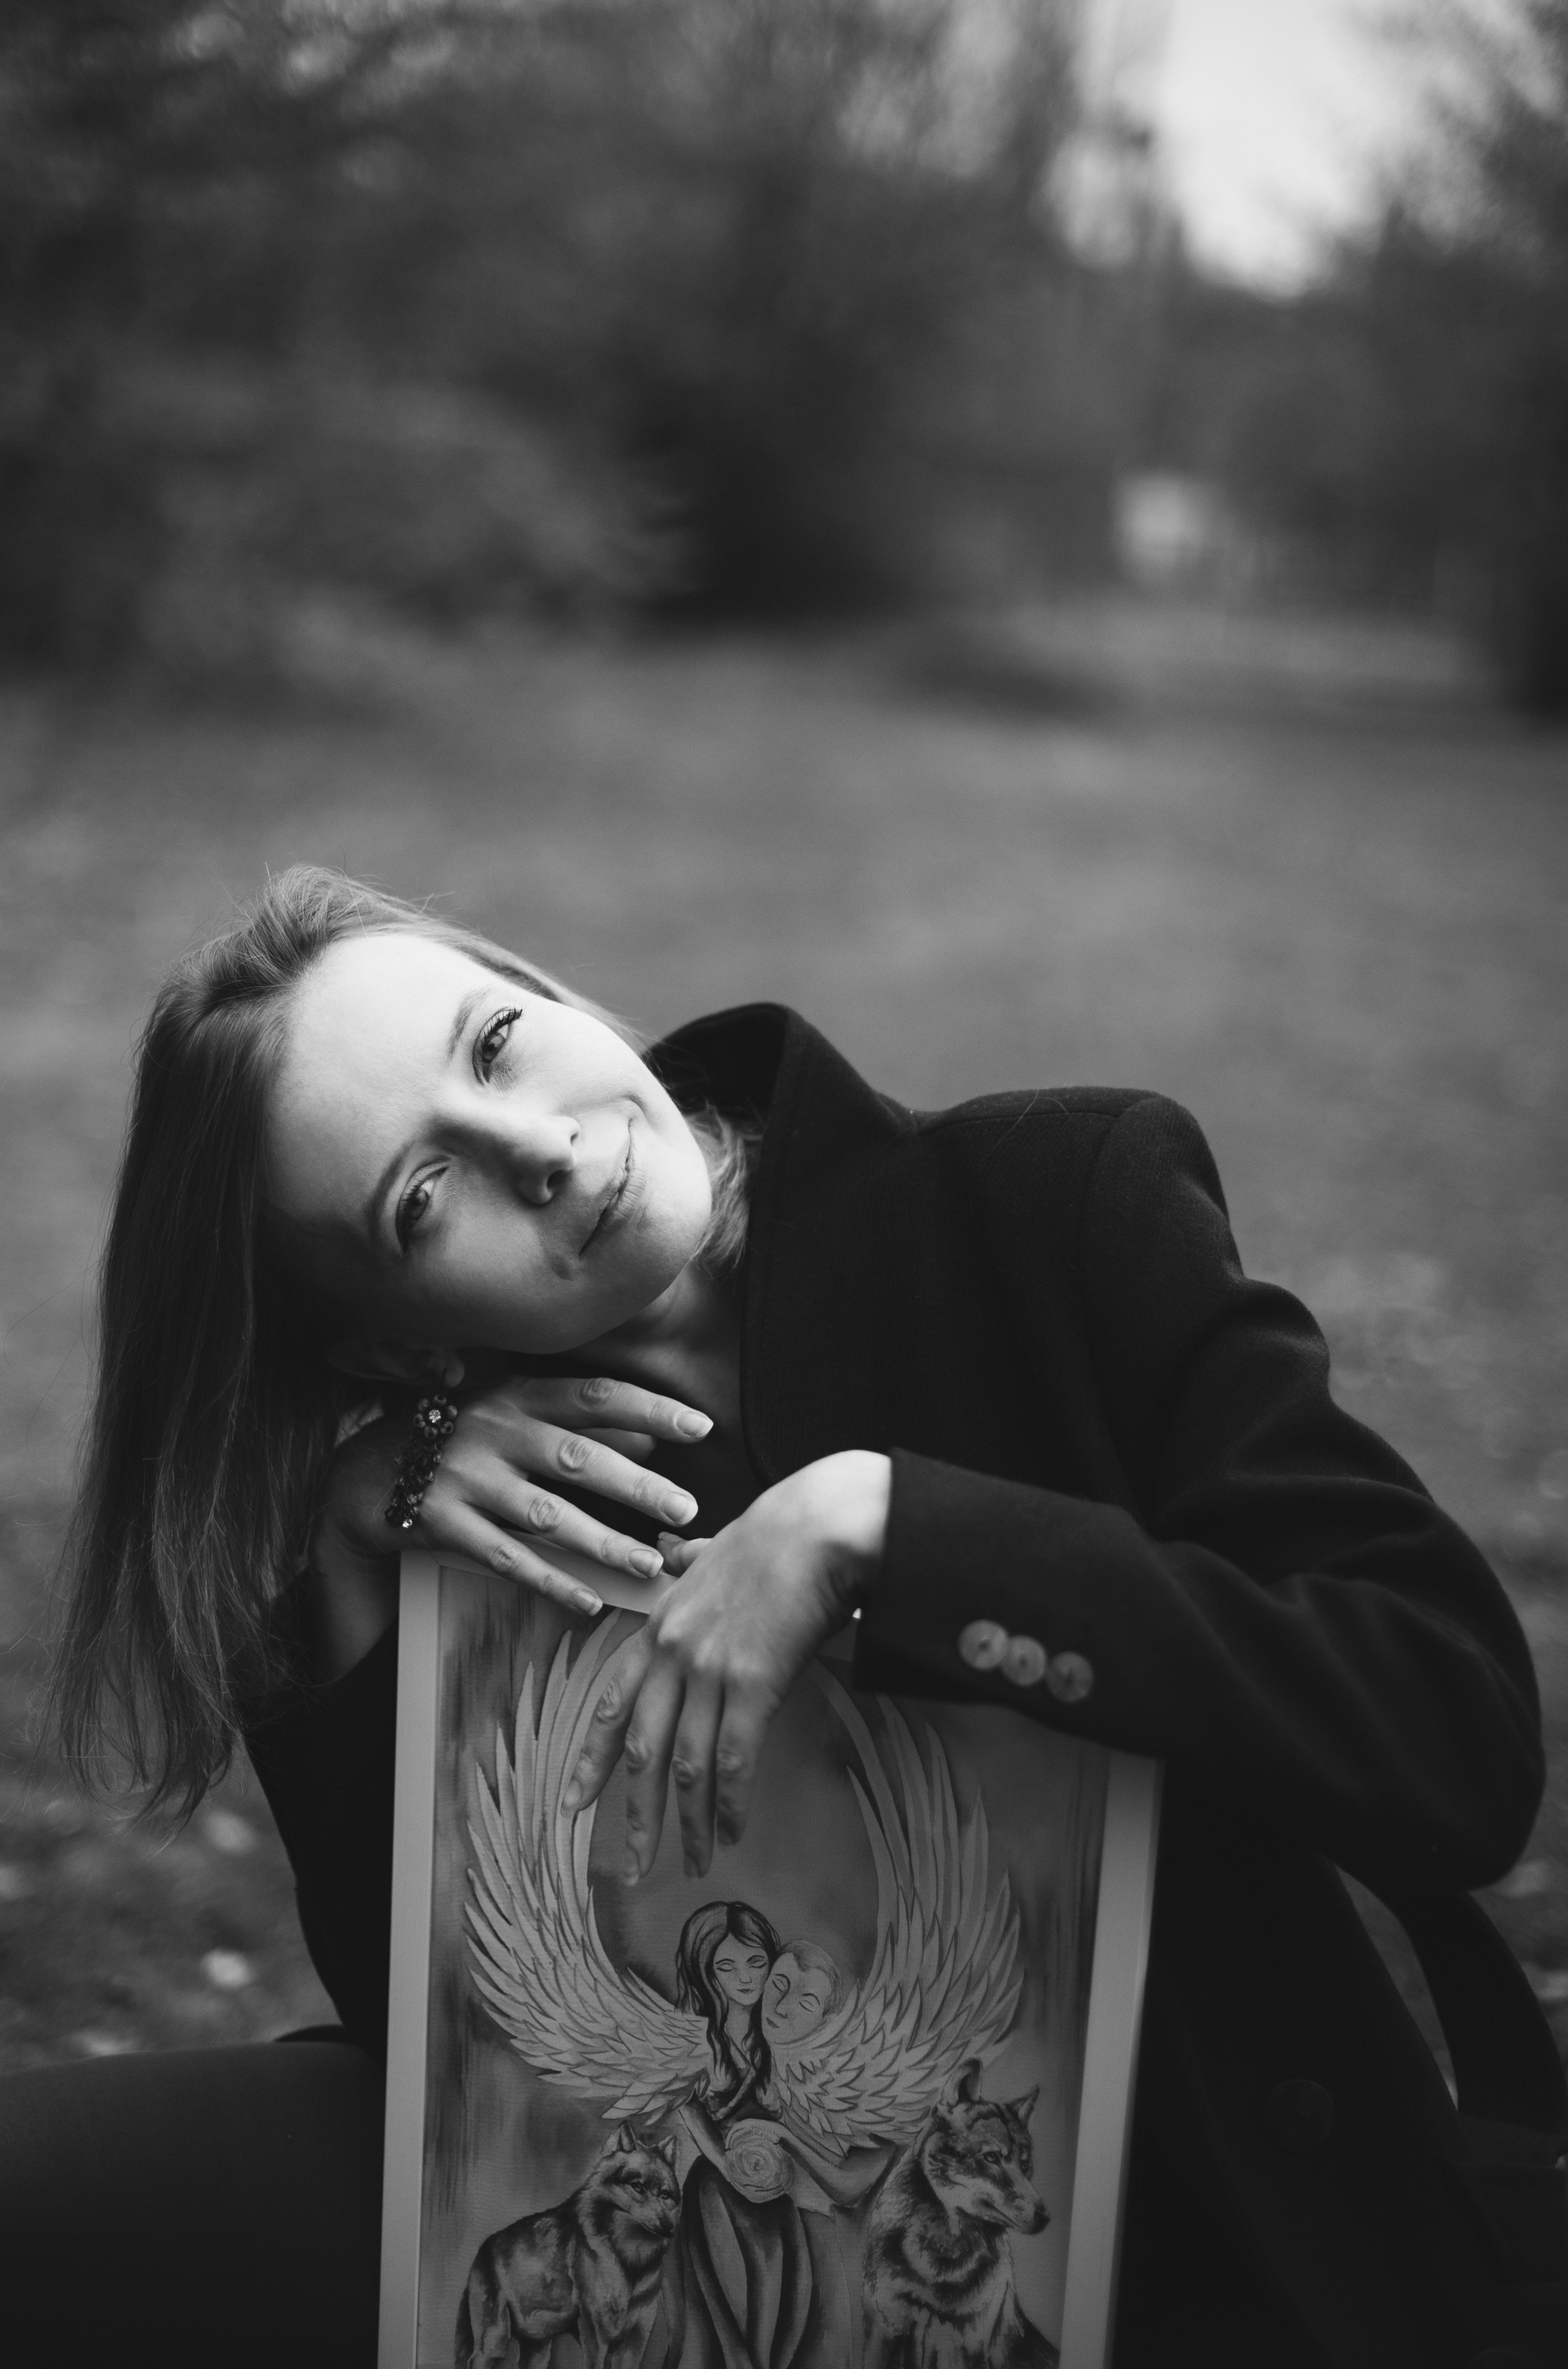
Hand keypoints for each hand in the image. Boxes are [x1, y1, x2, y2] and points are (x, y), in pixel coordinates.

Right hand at [311, 1375, 712, 1670]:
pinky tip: (589, 1601)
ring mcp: (464, 1479)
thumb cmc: (454, 1440)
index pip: (594, 1395)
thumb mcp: (509, 1416)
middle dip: (638, 1487)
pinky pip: (505, 1559)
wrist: (357, 1475)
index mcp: (515, 1395)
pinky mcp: (441, 1524)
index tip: (701, 1426)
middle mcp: (492, 1431)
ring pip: (546, 1516)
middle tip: (688, 1510)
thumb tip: (649, 1441)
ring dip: (603, 1542)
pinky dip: (548, 1581)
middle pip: (577, 1458)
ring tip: (651, 1564)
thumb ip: (575, 1426)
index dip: (649, 1408)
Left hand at [561, 1450, 890, 1879]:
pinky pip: (734, 1758)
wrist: (819, 1524)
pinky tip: (734, 1829)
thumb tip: (679, 1551)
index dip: (590, 1759)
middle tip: (631, 1867)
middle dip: (636, 1816)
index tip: (571, 1803)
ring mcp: (710, 1669)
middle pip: (641, 1751)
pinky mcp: (753, 1682)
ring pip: (685, 1764)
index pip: (612, 1704)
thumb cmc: (778, 1534)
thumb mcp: (717, 1549)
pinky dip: (732, 1801)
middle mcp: (673, 1653)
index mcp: (660, 1626)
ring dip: (689, 1822)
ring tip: (696, 1862)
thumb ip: (692, 1561)